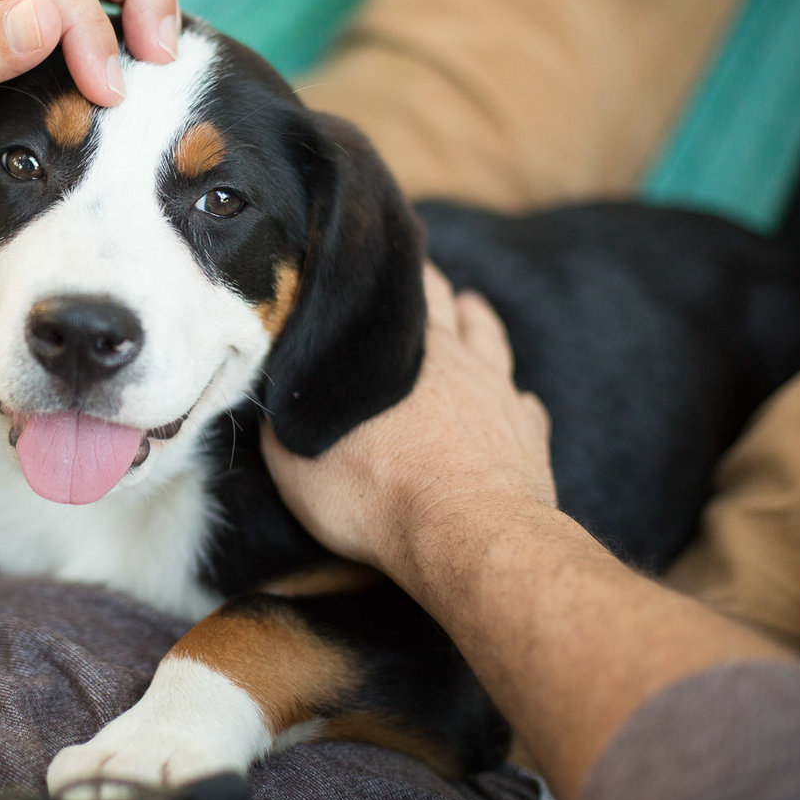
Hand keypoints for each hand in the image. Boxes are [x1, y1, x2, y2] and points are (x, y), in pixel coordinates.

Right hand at [261, 263, 555, 571]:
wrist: (467, 539)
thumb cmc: (378, 495)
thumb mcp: (299, 465)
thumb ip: (282, 426)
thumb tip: (269, 402)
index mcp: (406, 352)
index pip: (400, 290)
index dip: (385, 274)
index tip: (372, 260)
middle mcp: (461, 360)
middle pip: (449, 304)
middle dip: (431, 286)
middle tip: (416, 276)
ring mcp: (502, 397)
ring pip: (493, 342)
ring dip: (479, 322)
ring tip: (471, 308)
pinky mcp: (530, 439)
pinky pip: (526, 407)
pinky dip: (514, 399)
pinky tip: (513, 402)